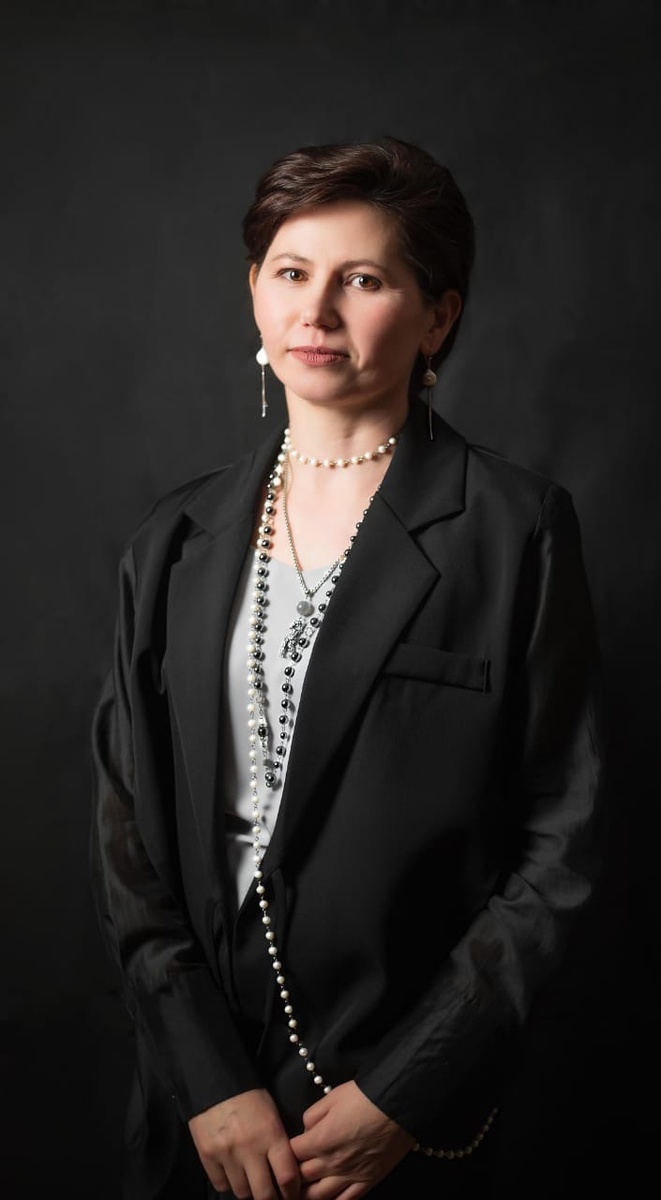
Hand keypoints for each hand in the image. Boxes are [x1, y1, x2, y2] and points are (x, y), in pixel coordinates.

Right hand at [188, 1088, 300, 1198]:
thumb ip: (279, 1144)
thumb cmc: (250, 1096)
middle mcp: (249, 1148)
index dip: (292, 1193)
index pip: (287, 1177)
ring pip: (242, 1192)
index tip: (292, 1196)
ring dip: (249, 1191)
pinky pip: (221, 1185)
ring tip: (252, 1183)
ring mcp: (226, 1154)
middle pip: (264, 1194)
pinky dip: (229, 1184)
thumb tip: (286, 1174)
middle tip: (273, 1197)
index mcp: (271, 1134)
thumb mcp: (272, 1115)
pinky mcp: (207, 1156)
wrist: (215, 1079)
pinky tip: (234, 1174)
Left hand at [289, 1081, 414, 1199]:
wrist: (398, 1105)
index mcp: (320, 1139)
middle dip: (291, 1178)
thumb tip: (306, 1132)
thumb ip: (312, 1116)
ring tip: (300, 1194)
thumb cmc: (364, 1097)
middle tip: (285, 1178)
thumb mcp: (332, 1097)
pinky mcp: (367, 1182)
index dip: (284, 1154)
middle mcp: (331, 1162)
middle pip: (302, 1178)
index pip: (291, 1154)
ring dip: (307, 1195)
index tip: (281, 1153)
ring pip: (319, 1196)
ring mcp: (350, 1175)